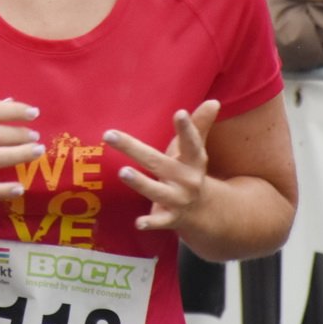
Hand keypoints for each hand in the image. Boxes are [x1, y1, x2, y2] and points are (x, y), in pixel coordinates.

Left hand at [106, 100, 218, 231]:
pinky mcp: (170, 217)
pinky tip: (138, 222)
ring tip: (123, 172)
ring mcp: (178, 199)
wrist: (206, 213)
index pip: (191, 142)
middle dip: (133, 149)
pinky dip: (150, 222)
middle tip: (109, 135)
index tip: (179, 113)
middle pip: (157, 162)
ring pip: (157, 191)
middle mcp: (186, 180)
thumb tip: (213, 101)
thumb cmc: (190, 173)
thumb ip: (200, 126)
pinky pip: (159, 221)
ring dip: (140, 183)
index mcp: (193, 161)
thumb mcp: (195, 152)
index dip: (187, 129)